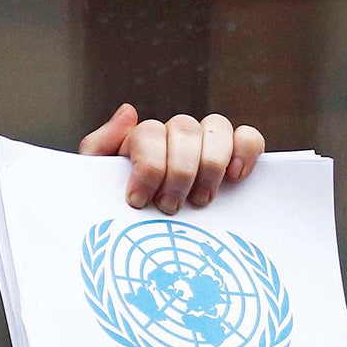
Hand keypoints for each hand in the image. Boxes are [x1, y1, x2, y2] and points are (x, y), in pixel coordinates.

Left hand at [78, 105, 265, 213]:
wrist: (136, 236)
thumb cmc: (117, 209)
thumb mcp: (97, 181)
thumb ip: (101, 145)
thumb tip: (129, 111)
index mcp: (141, 138)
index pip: (150, 132)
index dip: (148, 166)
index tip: (139, 201)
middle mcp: (175, 134)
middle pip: (183, 129)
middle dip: (178, 172)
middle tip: (169, 207)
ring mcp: (206, 143)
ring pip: (216, 127)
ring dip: (210, 164)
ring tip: (201, 200)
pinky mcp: (235, 156)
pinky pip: (249, 138)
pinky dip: (246, 150)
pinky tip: (236, 176)